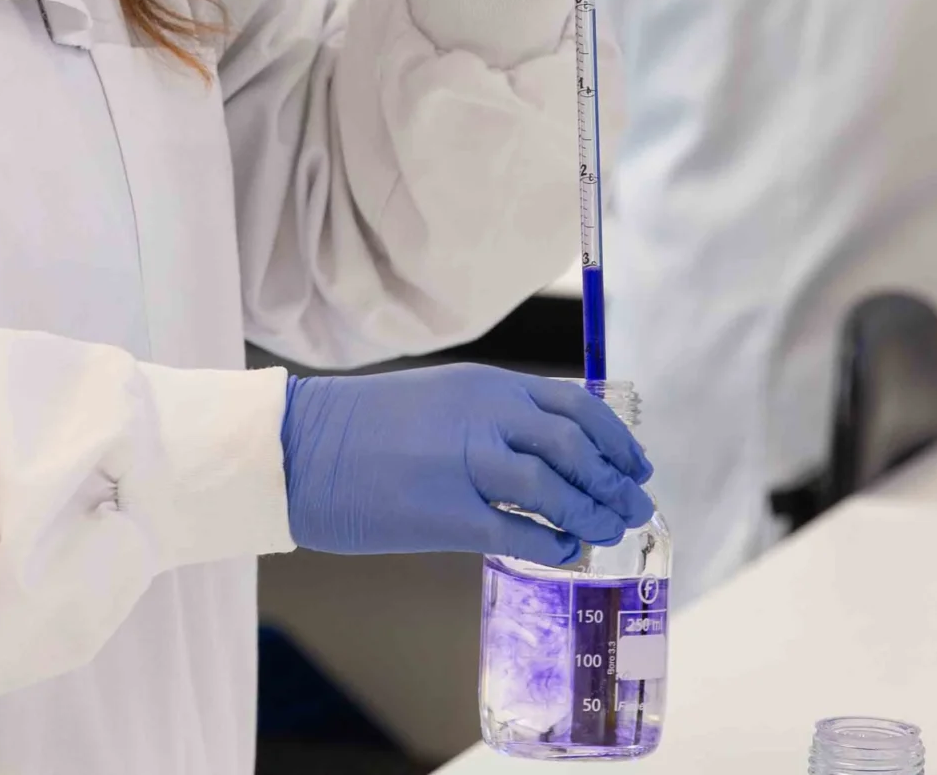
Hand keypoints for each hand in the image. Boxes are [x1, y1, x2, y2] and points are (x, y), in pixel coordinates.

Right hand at [282, 364, 654, 564]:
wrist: (299, 448)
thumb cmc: (364, 427)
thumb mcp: (441, 397)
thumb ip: (495, 414)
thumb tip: (551, 447)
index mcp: (487, 385)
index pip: (576, 407)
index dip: (617, 440)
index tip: (638, 465)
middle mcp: (485, 416)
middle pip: (576, 448)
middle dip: (615, 482)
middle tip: (633, 508)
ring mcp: (467, 464)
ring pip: (557, 490)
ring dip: (592, 514)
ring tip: (605, 532)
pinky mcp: (447, 514)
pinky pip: (520, 533)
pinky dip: (553, 544)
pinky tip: (563, 551)